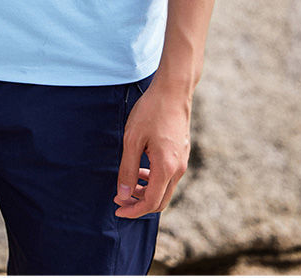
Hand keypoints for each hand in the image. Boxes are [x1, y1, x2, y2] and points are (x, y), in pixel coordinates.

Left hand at [114, 79, 190, 217]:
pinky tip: (141, 169)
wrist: (173, 91)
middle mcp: (178, 169)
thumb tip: (123, 194)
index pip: (151, 202)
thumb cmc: (151, 112)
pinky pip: (169, 176)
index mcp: (166, 168)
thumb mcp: (133, 140)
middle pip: (160, 201)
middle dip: (139, 204)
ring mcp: (183, 162)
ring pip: (165, 189)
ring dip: (146, 191)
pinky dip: (154, 180)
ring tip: (129, 183)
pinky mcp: (182, 154)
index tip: (118, 208)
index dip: (133, 209)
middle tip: (120, 199)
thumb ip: (128, 169)